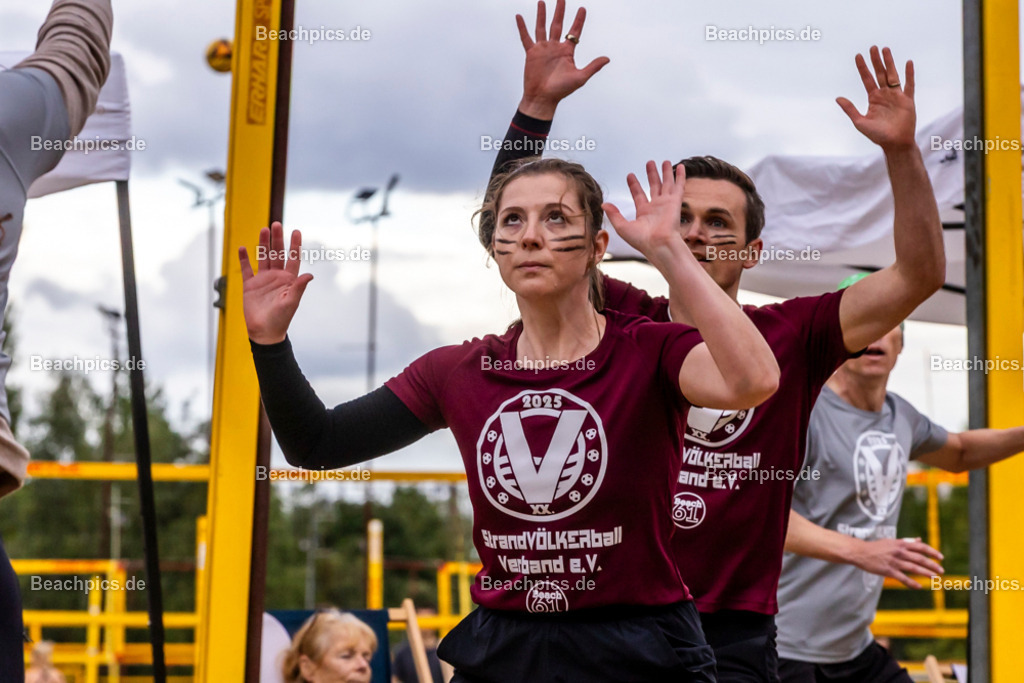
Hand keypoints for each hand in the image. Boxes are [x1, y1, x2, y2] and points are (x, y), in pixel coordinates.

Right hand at [238, 222, 313, 344]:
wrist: (264, 332)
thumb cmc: (281, 319)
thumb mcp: (291, 302)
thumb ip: (299, 287)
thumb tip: (309, 275)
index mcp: (289, 280)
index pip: (293, 259)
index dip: (295, 245)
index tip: (296, 231)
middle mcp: (276, 277)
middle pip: (277, 253)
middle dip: (277, 239)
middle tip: (276, 224)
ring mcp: (263, 280)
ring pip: (263, 257)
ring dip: (263, 244)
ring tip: (263, 229)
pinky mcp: (250, 285)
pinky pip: (247, 269)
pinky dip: (244, 259)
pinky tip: (243, 248)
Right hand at [516, 0, 608, 118]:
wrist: (543, 98)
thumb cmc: (561, 91)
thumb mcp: (580, 77)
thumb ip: (593, 67)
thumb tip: (607, 59)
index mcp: (567, 52)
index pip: (574, 32)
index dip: (579, 20)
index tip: (582, 8)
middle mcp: (555, 48)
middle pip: (558, 25)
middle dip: (560, 11)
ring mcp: (543, 49)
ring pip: (542, 27)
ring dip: (542, 14)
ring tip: (542, 2)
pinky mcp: (531, 53)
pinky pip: (526, 37)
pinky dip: (522, 27)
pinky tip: (519, 16)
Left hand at [603, 161, 686, 263]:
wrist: (659, 244)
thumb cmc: (642, 240)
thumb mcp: (622, 227)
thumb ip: (614, 215)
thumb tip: (603, 204)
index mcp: (644, 213)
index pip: (638, 194)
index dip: (634, 184)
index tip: (630, 175)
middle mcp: (656, 207)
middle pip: (654, 186)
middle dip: (651, 174)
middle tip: (649, 163)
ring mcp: (666, 204)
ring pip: (666, 184)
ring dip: (665, 172)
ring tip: (664, 161)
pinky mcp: (675, 202)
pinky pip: (679, 186)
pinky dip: (680, 176)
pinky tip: (680, 166)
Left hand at [837, 46, 916, 151]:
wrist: (895, 143)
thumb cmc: (877, 135)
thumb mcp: (860, 122)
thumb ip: (850, 109)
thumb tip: (837, 98)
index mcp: (873, 98)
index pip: (867, 79)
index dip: (863, 68)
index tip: (858, 55)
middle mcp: (885, 94)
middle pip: (880, 73)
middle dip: (876, 61)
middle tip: (873, 47)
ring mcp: (897, 96)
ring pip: (892, 75)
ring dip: (889, 62)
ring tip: (885, 49)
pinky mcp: (908, 100)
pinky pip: (909, 84)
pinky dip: (909, 74)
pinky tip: (908, 62)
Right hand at [851, 537, 943, 588]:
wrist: (860, 552)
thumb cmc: (876, 546)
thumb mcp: (892, 541)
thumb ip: (906, 541)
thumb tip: (919, 540)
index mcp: (901, 543)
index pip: (921, 547)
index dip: (932, 552)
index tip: (941, 558)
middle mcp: (899, 552)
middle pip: (920, 558)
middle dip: (932, 565)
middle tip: (942, 571)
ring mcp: (894, 561)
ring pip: (914, 568)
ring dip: (926, 573)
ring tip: (935, 578)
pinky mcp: (888, 570)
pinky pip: (902, 578)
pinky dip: (911, 583)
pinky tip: (919, 586)